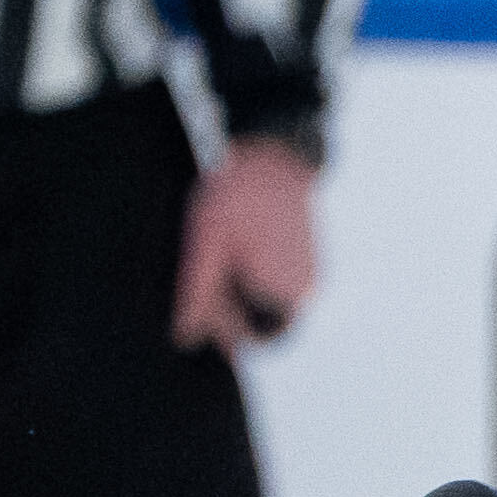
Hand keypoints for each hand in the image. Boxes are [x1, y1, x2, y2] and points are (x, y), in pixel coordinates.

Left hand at [171, 138, 319, 349]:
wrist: (274, 157)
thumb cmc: (236, 198)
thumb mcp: (206, 246)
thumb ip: (197, 295)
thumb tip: (185, 336)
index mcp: (281, 294)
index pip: (257, 338)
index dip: (227, 332)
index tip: (202, 310)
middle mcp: (304, 292)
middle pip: (266, 323)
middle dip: (234, 311)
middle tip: (204, 286)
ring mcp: (310, 275)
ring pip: (272, 302)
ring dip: (242, 292)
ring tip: (218, 261)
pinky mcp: (310, 259)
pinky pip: (281, 283)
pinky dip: (257, 276)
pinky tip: (237, 251)